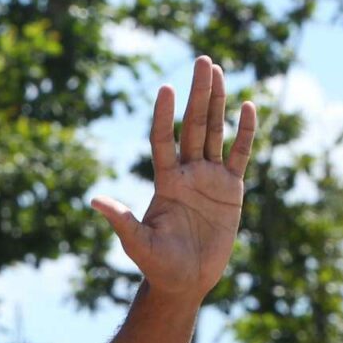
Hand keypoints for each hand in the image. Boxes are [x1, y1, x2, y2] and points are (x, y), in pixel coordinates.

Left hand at [92, 55, 258, 298]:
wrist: (185, 281)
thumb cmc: (158, 265)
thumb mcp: (138, 243)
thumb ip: (121, 220)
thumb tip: (94, 200)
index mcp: (165, 181)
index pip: (164, 140)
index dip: (165, 116)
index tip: (166, 88)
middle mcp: (187, 173)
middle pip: (194, 125)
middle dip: (198, 94)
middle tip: (203, 61)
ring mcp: (210, 178)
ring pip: (216, 132)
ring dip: (218, 102)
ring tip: (219, 71)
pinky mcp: (231, 190)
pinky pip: (240, 155)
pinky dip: (245, 132)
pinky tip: (248, 106)